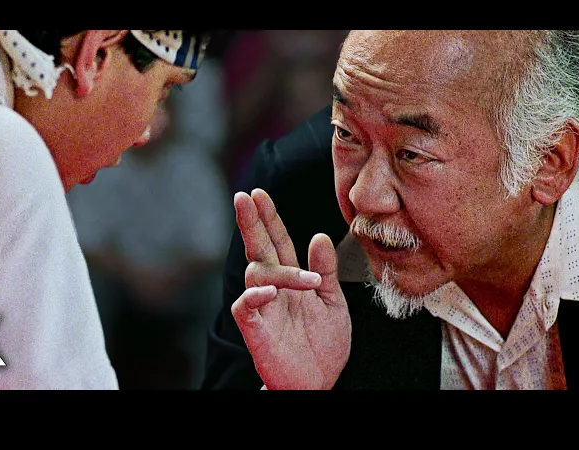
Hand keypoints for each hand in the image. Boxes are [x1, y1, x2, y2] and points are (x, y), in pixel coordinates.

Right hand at [231, 188, 350, 389]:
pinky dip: (255, 296)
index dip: (269, 218)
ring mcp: (264, 308)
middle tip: (245, 197)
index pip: (278, 242)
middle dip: (251, 222)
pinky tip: (269, 290)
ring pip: (256, 275)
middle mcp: (274, 289)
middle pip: (259, 249)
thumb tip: (319, 236)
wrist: (319, 383)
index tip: (260, 194)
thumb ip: (325, 270)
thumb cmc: (323, 346)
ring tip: (306, 282)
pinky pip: (245, 307)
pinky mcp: (256, 330)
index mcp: (292, 280)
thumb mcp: (333, 301)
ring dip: (278, 270)